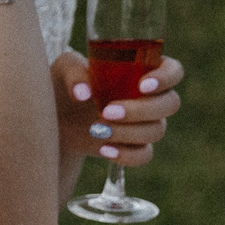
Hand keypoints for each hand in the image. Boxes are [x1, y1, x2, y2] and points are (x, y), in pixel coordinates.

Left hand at [53, 50, 183, 166]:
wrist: (52, 114)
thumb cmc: (63, 82)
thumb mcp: (64, 69)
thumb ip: (74, 73)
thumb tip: (83, 93)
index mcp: (141, 69)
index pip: (172, 70)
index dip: (166, 78)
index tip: (143, 86)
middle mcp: (149, 96)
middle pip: (170, 104)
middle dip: (141, 110)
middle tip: (106, 112)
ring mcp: (144, 122)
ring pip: (157, 130)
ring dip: (129, 132)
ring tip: (95, 130)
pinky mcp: (132, 145)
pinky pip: (144, 155)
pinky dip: (127, 155)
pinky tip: (104, 150)